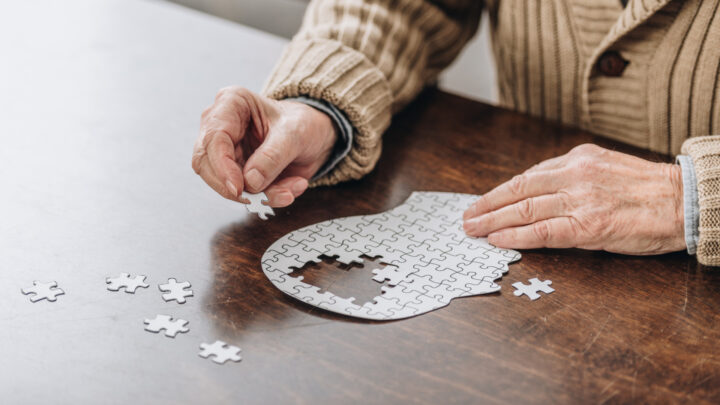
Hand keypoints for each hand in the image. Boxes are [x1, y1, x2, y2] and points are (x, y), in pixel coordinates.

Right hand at [192, 86, 337, 206]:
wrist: (314, 136)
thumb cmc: (302, 123)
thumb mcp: (295, 134)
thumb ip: (273, 156)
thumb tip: (250, 181)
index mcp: (231, 103)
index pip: (213, 138)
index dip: (222, 166)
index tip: (239, 188)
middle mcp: (221, 125)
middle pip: (206, 163)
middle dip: (233, 187)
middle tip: (260, 198)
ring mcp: (225, 151)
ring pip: (223, 183)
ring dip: (257, 195)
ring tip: (288, 192)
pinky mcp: (235, 171)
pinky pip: (242, 193)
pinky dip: (266, 197)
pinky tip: (289, 189)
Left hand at [463, 144, 685, 254]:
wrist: (684, 201)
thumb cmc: (647, 189)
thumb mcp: (605, 167)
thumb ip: (572, 175)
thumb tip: (537, 190)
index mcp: (577, 159)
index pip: (527, 176)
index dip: (499, 192)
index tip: (482, 201)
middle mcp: (574, 175)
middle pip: (518, 191)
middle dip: (486, 205)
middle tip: (466, 217)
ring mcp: (580, 200)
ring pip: (524, 210)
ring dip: (492, 221)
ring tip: (473, 230)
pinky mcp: (588, 226)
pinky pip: (543, 232)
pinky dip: (516, 236)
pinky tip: (498, 240)